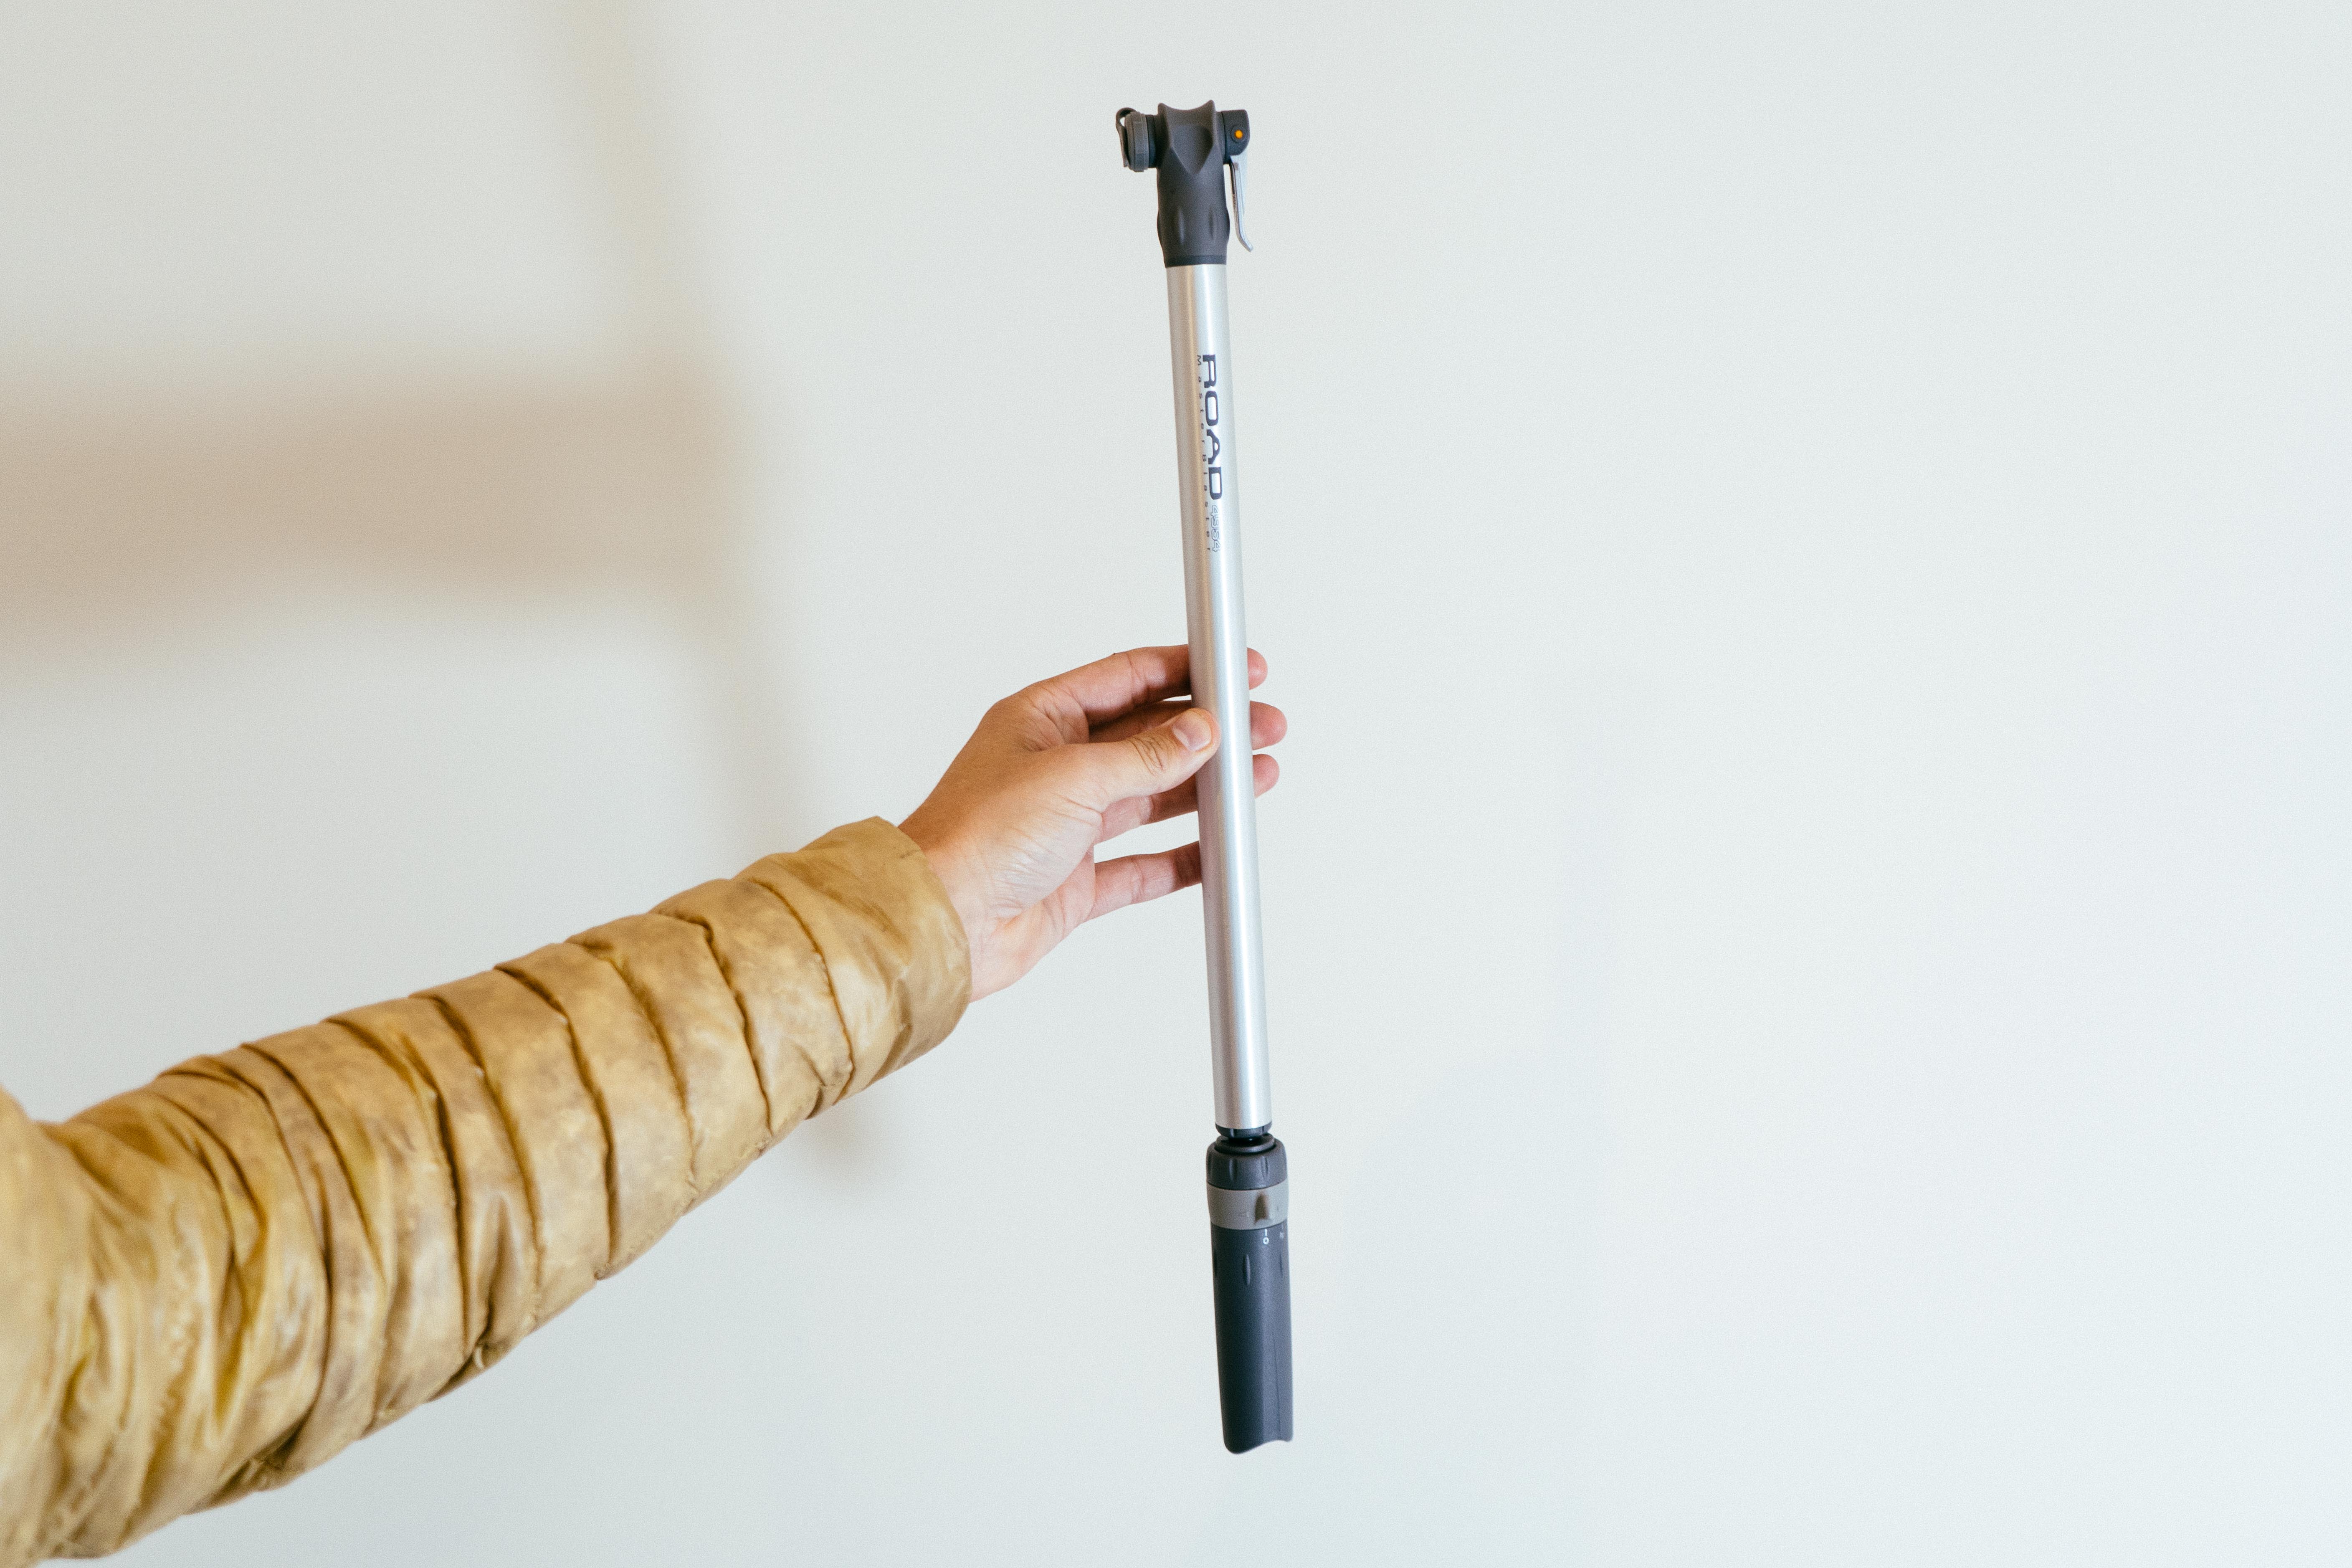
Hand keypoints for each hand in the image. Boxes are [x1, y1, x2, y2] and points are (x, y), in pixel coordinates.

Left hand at [900, 645, 1283, 1000]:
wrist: (943, 921)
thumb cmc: (975, 837)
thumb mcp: (1074, 776)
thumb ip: (1145, 756)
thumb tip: (1198, 733)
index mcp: (1042, 720)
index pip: (1127, 680)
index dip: (1185, 670)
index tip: (1234, 668)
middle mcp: (1054, 768)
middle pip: (1148, 739)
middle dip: (1208, 734)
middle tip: (1261, 727)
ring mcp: (1066, 826)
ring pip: (1150, 798)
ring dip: (1203, 790)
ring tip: (1255, 778)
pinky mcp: (1074, 881)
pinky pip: (1140, 865)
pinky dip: (1180, 858)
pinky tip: (1212, 849)